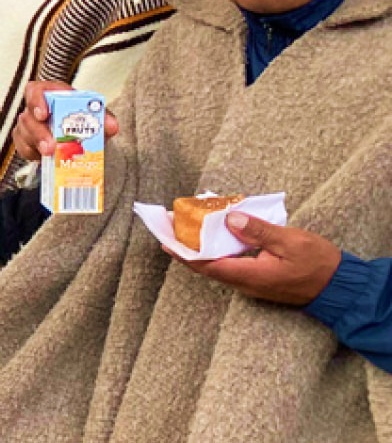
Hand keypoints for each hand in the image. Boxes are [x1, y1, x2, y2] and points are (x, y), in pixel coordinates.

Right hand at [13, 79, 116, 161]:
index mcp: (53, 95)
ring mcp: (29, 124)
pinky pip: (22, 147)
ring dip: (37, 144)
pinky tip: (43, 157)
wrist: (85, 142)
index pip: (37, 90)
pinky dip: (32, 153)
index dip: (37, 100)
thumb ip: (104, 119)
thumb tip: (111, 125)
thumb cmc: (86, 124)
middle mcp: (38, 108)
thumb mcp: (97, 120)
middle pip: (29, 115)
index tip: (43, 113)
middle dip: (39, 131)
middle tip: (50, 145)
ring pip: (24, 132)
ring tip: (49, 154)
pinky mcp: (25, 140)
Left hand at [182, 213, 342, 307]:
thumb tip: (230, 219)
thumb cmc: (318, 263)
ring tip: (186, 227)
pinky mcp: (259, 280)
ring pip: (219, 265)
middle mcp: (246, 284)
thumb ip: (258, 231)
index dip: (183, 253)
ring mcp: (252, 284)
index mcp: (250, 276)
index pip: (207, 266)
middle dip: (187, 248)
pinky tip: (217, 234)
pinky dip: (219, 250)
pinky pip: (232, 265)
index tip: (165, 240)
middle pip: (208, 266)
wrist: (340, 286)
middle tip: (170, 227)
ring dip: (202, 248)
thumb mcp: (289, 241)